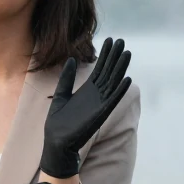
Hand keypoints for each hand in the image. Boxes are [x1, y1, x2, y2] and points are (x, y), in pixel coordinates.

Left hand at [39, 37, 132, 178]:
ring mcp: (100, 104)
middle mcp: (96, 95)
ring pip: (113, 82)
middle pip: (109, 72)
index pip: (100, 69)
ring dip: (120, 68)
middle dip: (115, 56)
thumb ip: (67, 78)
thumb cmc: (58, 123)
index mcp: (87, 90)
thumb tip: (72, 59)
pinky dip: (119, 91)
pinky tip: (127, 79)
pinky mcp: (100, 114)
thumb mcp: (61, 95)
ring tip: (127, 53)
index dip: (105, 55)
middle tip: (121, 41)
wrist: (56, 143)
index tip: (110, 40)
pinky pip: (112, 100)